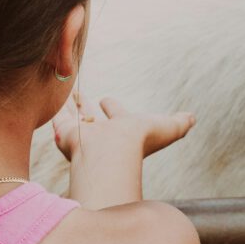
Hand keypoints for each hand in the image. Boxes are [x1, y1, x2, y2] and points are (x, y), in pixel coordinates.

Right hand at [52, 92, 193, 164]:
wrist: (111, 153)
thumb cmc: (140, 143)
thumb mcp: (167, 129)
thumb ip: (179, 124)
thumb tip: (193, 118)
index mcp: (121, 130)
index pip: (116, 115)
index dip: (113, 108)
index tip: (107, 101)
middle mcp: (100, 133)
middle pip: (92, 116)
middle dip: (88, 107)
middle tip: (83, 97)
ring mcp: (81, 133)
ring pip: (74, 114)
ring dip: (71, 103)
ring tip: (64, 91)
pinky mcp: (64, 131)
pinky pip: (58, 115)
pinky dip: (56, 105)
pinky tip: (51, 93)